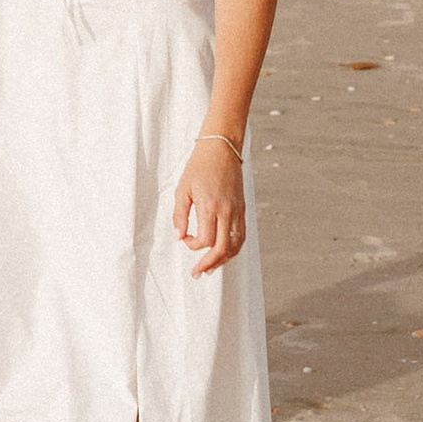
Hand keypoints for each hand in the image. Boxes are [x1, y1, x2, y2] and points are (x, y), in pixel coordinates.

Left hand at [172, 137, 246, 277]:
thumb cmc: (199, 166)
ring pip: (236, 245)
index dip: (193, 245)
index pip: (205, 239)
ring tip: (211, 268)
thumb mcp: (183, 189)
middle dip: (209, 264)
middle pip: (222, 248)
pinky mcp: (243, 209)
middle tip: (197, 273)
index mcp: (210, 206)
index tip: (185, 239)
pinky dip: (234, 248)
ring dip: (223, 260)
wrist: (222, 148)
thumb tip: (179, 236)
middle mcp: (227, 211)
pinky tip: (224, 253)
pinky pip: (242, 235)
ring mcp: (237, 211)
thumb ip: (180, 215)